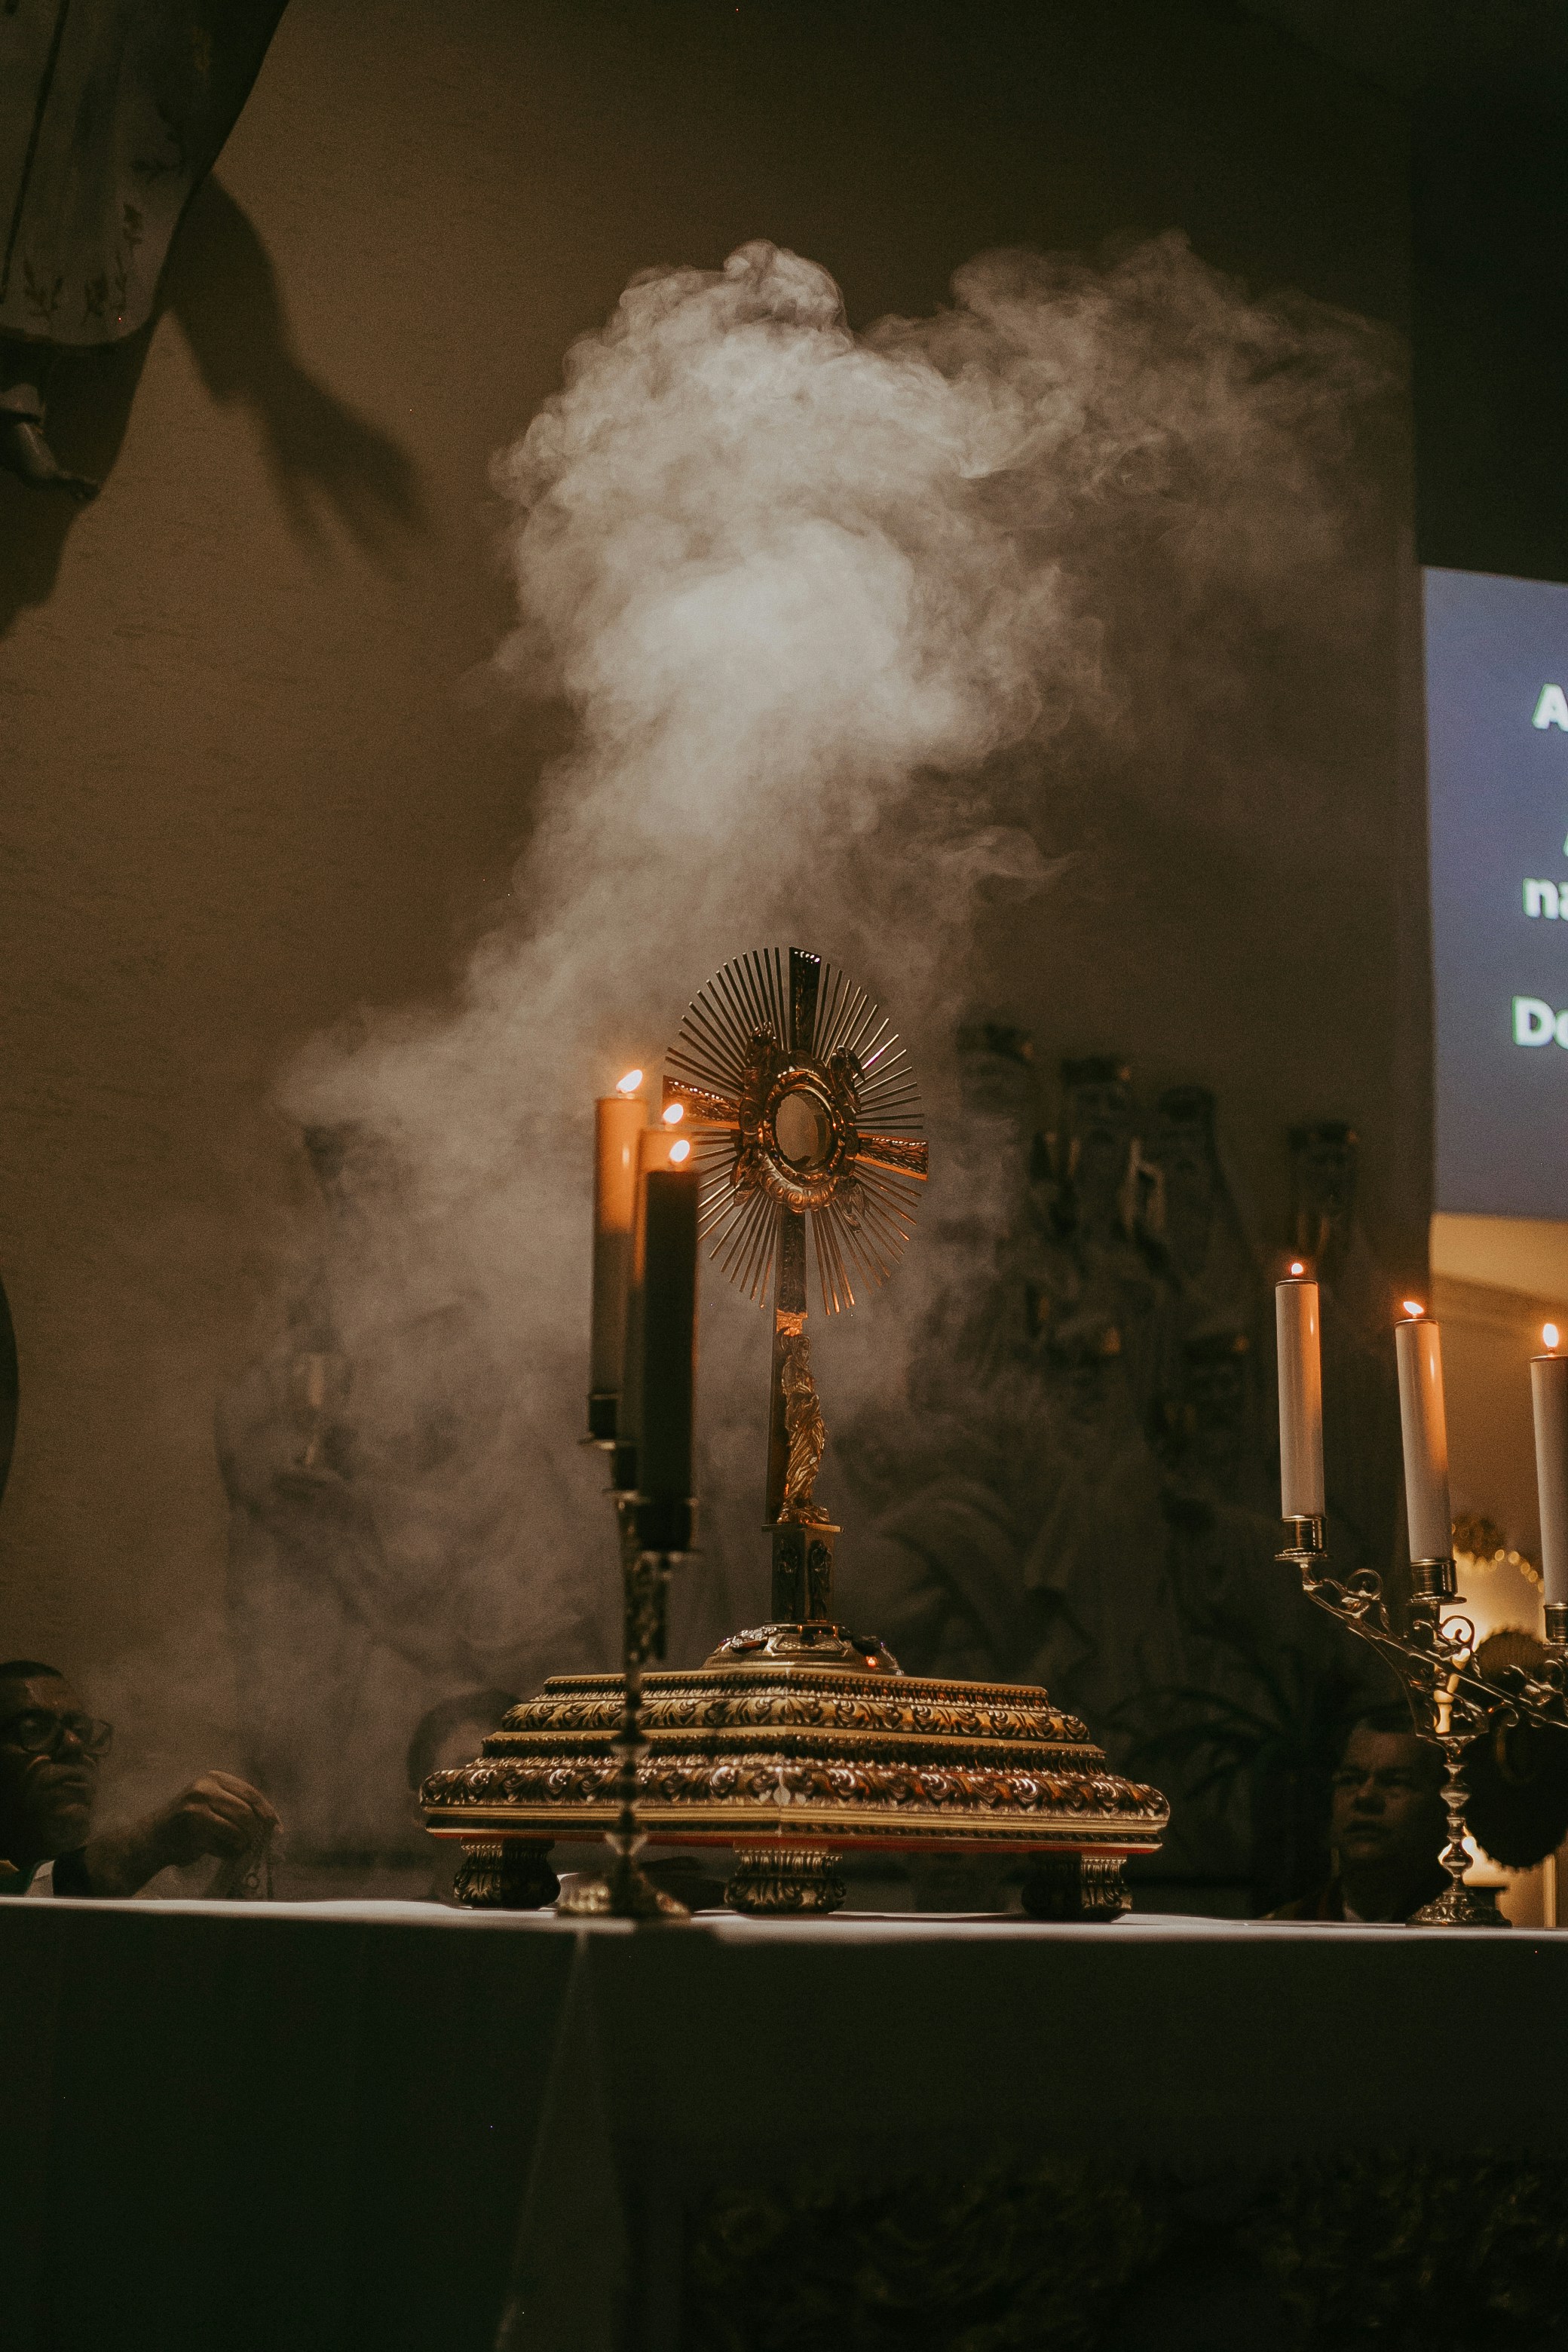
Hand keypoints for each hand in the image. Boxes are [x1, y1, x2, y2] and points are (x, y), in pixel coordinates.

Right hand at [82, 1772, 279, 1896]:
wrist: (153, 1838)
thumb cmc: (189, 1824)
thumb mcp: (212, 1804)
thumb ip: (236, 1807)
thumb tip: (271, 1823)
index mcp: (215, 1778)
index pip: (250, 1793)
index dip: (266, 1811)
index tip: (277, 1827)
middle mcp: (206, 1787)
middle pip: (246, 1810)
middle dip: (256, 1830)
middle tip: (257, 1843)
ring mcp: (197, 1805)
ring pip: (237, 1826)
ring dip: (243, 1842)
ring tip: (240, 1849)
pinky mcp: (192, 1825)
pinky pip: (223, 1840)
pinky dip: (230, 1850)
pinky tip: (227, 1853)